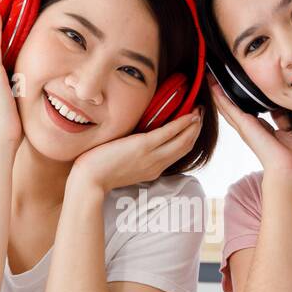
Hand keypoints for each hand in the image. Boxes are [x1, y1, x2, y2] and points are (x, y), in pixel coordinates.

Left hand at [69, 108, 202, 191]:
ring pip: (183, 140)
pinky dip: (182, 122)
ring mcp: (152, 156)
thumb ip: (135, 157)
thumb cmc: (99, 172)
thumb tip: (135, 143)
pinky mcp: (144, 146)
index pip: (177, 154)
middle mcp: (157, 165)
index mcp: (153, 170)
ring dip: (194, 124)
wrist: (89, 181)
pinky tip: (189, 114)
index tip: (193, 125)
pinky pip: (169, 132)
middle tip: (201, 114)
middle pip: (185, 147)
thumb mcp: (124, 167)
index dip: (189, 138)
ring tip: (199, 110)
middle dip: (196, 129)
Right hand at [208, 74, 291, 182]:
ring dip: (218, 94)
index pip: (247, 112)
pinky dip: (221, 98)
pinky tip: (214, 87)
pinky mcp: (244, 126)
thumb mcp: (290, 130)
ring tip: (209, 79)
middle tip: (213, 79)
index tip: (234, 87)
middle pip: (232, 108)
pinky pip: (230, 109)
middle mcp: (250, 128)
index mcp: (261, 129)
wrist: (289, 168)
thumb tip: (278, 105)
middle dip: (223, 94)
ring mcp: (245, 127)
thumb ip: (282, 117)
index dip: (240, 100)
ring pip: (227, 107)